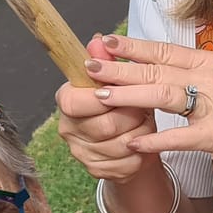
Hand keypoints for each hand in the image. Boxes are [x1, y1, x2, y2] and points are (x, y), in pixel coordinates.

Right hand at [56, 34, 160, 183]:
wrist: (130, 138)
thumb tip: (98, 40)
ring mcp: (82, 153)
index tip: (120, 90)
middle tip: (143, 106)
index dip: (101, 97)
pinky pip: (127, 164)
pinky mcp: (99, 171)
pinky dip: (142, 151)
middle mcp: (69, 129)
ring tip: (146, 121)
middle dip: (130, 115)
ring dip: (140, 132)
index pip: (74, 101)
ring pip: (119, 145)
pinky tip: (145, 142)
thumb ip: (107, 60)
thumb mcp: (117, 80)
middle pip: (103, 125)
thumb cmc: (123, 103)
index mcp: (67, 101)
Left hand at [87, 33, 212, 164]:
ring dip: (128, 96)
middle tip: (88, 65)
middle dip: (118, 68)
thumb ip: (198, 73)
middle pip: (156, 68)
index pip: (163, 49)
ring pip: (163, 95)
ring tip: (100, 98)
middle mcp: (208, 78)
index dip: (132, 46)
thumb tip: (166, 67)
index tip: (104, 41)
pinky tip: (133, 143)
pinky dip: (155, 140)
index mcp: (209, 62)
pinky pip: (180, 137)